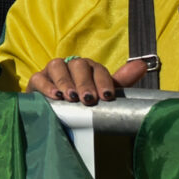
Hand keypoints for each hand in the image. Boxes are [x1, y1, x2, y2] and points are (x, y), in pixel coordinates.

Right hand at [28, 56, 149, 107]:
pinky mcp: (36, 80)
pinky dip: (47, 86)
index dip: (102, 81)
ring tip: (71, 97)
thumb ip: (120, 81)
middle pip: (78, 65)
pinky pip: (39, 78)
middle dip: (84, 82)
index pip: (97, 68)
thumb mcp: (102, 93)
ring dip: (65, 82)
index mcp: (89, 68)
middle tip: (88, 99)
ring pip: (57, 66)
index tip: (107, 96)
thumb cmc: (81, 102)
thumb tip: (142, 65)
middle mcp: (70, 66)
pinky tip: (55, 96)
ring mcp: (52, 72)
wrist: (55, 113)